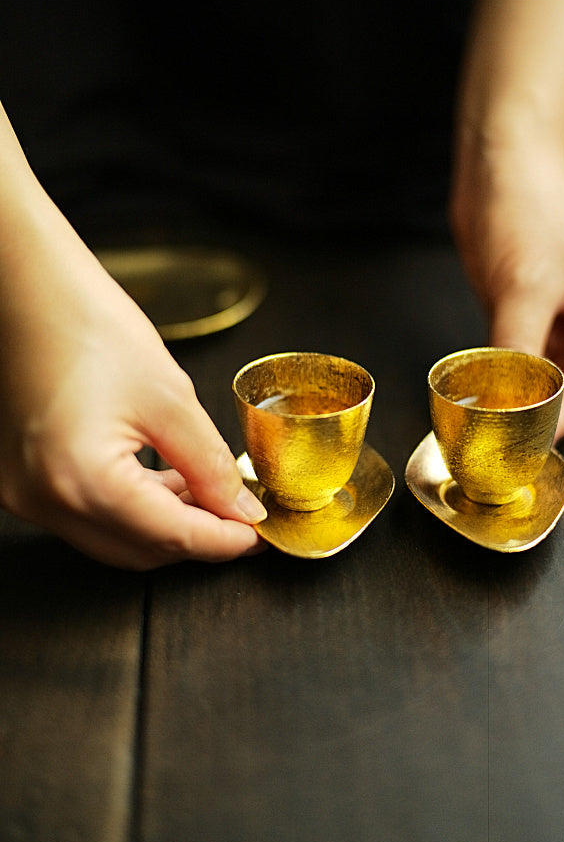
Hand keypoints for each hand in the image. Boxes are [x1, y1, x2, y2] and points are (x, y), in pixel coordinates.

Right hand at [0, 222, 266, 568]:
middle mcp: (44, 501)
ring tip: (211, 492)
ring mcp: (26, 495)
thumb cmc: (87, 325)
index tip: (260, 532)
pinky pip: (89, 515)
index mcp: (82, 481)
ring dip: (167, 524)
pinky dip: (133, 508)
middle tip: (242, 513)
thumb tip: (242, 508)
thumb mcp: (169, 398)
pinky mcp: (23, 482)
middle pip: (141, 550)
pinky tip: (168, 480)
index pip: (172, 537)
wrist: (26, 290)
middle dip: (198, 538)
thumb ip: (211, 465)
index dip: (225, 539)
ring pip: (115, 539)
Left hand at [449, 137, 563, 439]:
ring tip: (494, 420)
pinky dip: (501, 375)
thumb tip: (507, 406)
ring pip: (540, 374)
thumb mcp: (525, 287)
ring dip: (517, 394)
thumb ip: (517, 353)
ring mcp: (560, 318)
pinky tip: (485, 393)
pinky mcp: (526, 315)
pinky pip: (515, 358)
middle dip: (540, 405)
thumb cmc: (529, 205)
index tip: (538, 437)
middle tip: (509, 436)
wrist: (497, 164)